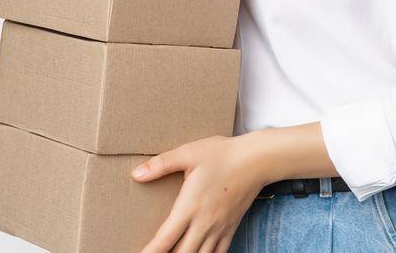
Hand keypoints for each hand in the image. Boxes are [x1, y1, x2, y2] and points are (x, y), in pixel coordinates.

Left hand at [132, 134, 265, 252]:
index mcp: (190, 207)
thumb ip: (161, 164)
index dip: (150, 252)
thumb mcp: (189, 153)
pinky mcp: (231, 227)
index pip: (165, 239)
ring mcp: (219, 227)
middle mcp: (204, 222)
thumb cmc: (224, 154)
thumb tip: (136, 174)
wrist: (258, 159)